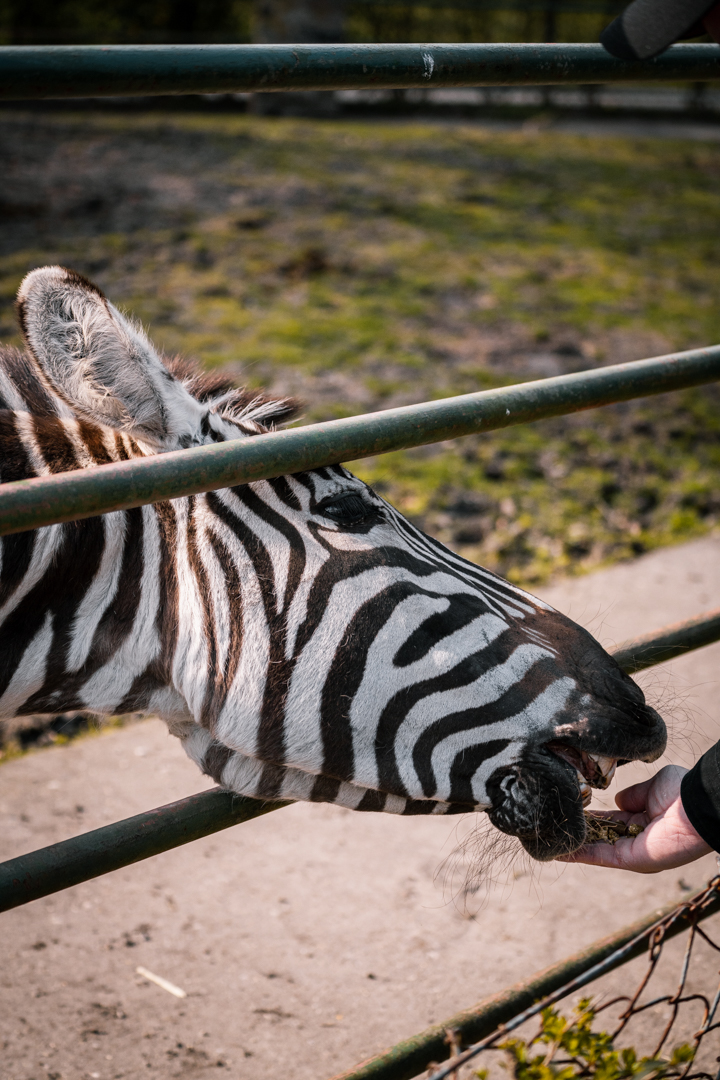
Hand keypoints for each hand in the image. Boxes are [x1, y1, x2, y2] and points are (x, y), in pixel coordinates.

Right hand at [560, 765, 711, 873]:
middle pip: (599, 837)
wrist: (694, 806)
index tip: (571, 810)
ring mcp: (632, 851)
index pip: (609, 820)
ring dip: (573, 846)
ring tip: (548, 841)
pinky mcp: (630, 859)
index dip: (591, 817)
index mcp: (642, 820)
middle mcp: (636, 838)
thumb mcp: (652, 787)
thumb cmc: (680, 792)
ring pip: (595, 849)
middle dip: (577, 833)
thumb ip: (633, 795)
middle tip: (552, 827)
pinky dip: (580, 854)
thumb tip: (618, 801)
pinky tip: (559, 850)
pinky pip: (600, 856)